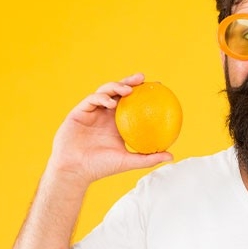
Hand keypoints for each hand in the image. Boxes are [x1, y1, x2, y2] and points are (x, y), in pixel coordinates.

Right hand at [48, 73, 172, 184]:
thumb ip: (149, 158)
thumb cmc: (101, 167)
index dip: (143, 94)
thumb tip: (172, 156)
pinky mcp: (79, 112)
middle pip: (119, 93)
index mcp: (118, 123)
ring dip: (116, 87)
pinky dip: (101, 98)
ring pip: (105, 92)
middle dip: (130, 82)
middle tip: (142, 78)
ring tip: (127, 89)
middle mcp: (106, 115)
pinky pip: (92, 100)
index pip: (132, 103)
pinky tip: (110, 102)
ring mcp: (92, 112)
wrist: (75, 170)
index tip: (157, 87)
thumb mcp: (128, 161)